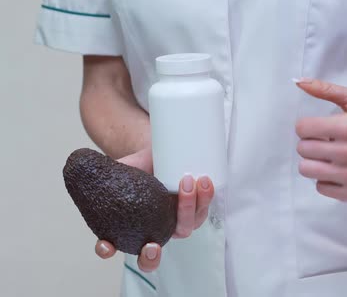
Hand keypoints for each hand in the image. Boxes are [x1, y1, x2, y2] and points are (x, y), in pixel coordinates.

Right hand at [93, 148, 214, 271]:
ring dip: (187, 209)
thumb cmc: (136, 165)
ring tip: (187, 181)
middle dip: (151, 256)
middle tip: (151, 246)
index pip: (114, 246)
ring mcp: (174, 221)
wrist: (157, 151)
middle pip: (151, 254)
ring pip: (183, 228)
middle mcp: (153, 230)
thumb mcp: (116, 168)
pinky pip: (201, 210)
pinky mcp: (194, 208)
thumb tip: (81, 163)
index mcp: (129, 226)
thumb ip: (101, 171)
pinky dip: (205, 197)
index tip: (105, 244)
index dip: (108, 250)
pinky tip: (204, 181)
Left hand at [294, 78, 346, 201]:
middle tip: (326, 141)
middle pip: (303, 149)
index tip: (317, 128)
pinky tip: (338, 170)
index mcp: (346, 128)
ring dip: (314, 162)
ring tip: (328, 157)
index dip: (307, 126)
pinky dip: (326, 179)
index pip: (302, 128)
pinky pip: (320, 187)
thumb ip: (327, 90)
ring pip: (307, 169)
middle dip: (311, 143)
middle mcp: (346, 153)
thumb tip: (299, 82)